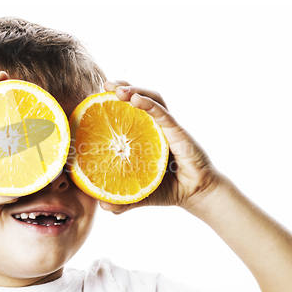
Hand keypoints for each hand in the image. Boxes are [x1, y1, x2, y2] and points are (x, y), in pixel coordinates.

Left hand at [99, 81, 222, 213]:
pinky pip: (162, 114)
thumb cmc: (168, 189)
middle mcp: (155, 126)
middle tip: (103, 84)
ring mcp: (167, 127)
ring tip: (115, 89)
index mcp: (144, 134)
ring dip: (133, 90)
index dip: (114, 100)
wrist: (196, 194)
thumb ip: (123, 199)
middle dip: (121, 87)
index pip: (128, 111)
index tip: (95, 94)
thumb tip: (104, 207)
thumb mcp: (140, 194)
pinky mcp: (178, 132)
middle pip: (139, 97)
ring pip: (151, 99)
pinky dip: (149, 105)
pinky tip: (135, 100)